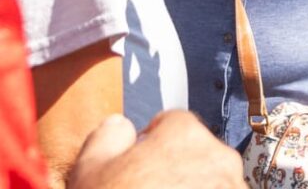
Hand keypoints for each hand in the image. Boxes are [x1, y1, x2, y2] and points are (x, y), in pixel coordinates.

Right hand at [69, 112, 241, 188]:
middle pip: (196, 155)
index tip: (138, 166)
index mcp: (184, 133)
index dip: (151, 144)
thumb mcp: (89, 171)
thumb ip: (108, 136)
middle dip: (177, 171)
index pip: (170, 124)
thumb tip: (122, 126)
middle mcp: (218, 156)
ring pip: (213, 183)